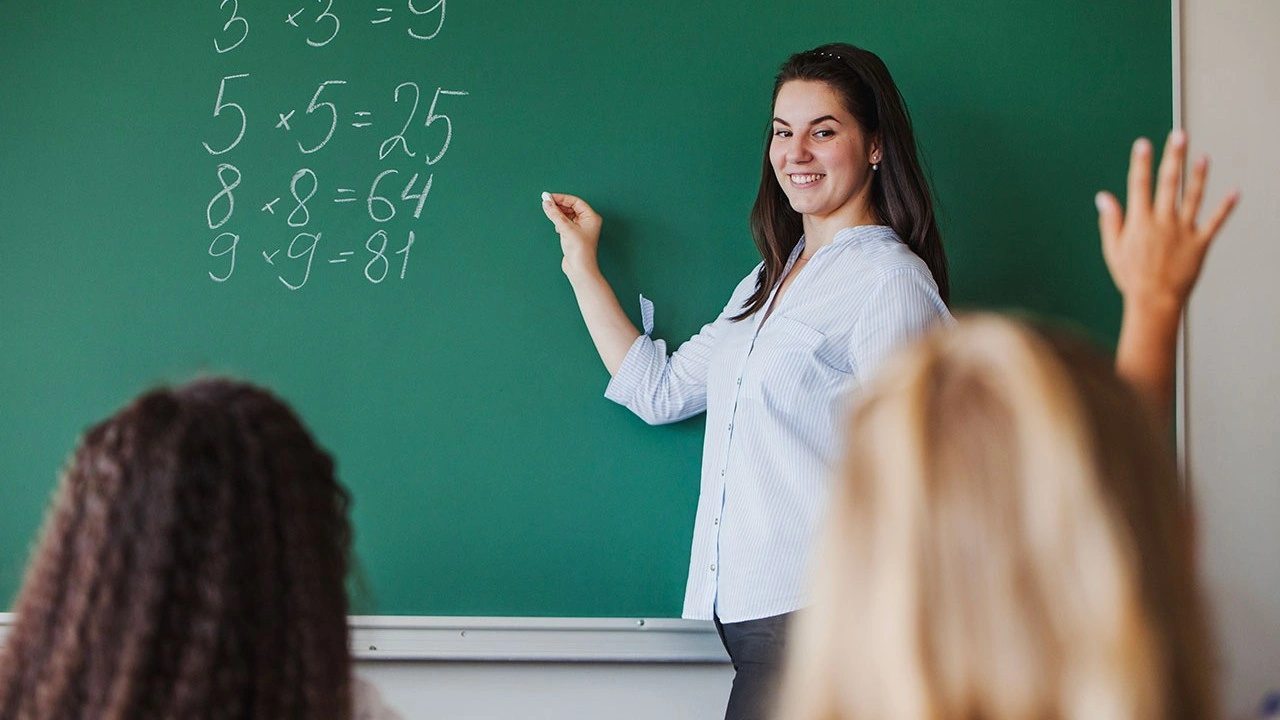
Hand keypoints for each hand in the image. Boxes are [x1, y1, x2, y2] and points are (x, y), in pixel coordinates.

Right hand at [542, 192, 603, 278]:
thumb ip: (555, 214)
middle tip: (547, 203)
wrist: (580, 269)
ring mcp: (582, 229)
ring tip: (550, 213)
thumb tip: (547, 203)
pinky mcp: (575, 235)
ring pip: (568, 215)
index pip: (575, 201)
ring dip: (559, 213)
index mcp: (591, 217)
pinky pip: (566, 223)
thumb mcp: (566, 229)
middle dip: (559, 205)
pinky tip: (556, 226)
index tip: (549, 197)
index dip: (562, 198)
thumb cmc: (580, 250)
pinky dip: (560, 222)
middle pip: (572, 207)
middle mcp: (588, 221)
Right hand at [1096, 129, 1239, 315]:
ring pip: (1192, 197)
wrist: (1154, 301)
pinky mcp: (1200, 243)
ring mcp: (1183, 231)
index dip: (1141, 162)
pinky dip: (1225, 207)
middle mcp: (1163, 222)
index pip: (1139, 185)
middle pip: (1168, 183)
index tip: (1143, 144)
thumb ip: (1111, 222)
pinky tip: (1234, 193)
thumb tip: (1104, 197)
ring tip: (1203, 157)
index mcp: (1140, 222)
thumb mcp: (1113, 250)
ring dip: (1199, 175)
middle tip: (1179, 136)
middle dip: (1174, 157)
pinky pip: (1215, 222)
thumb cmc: (1131, 277)